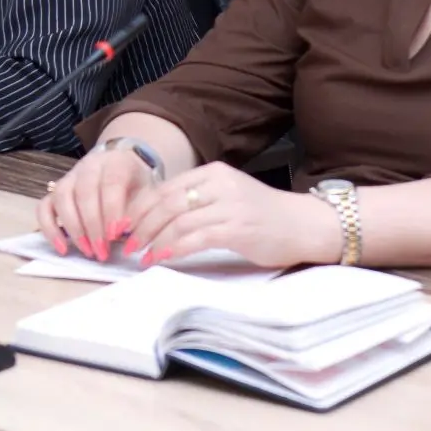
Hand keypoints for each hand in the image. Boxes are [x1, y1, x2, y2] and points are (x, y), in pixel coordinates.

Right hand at [38, 147, 155, 261]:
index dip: (112, 209)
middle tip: (103, 252)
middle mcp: (89, 166)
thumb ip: (140, 212)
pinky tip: (62, 248)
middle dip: (93, 226)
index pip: (111, 182)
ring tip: (88, 251)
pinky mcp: (55, 191)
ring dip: (73, 229)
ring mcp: (69, 177)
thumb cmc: (136, 185)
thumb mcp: (148, 193)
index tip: (116, 236)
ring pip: (62, 198)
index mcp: (116, 163)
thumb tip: (129, 237)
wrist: (122, 166)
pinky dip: (49, 229)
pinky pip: (44, 207)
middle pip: (84, 192)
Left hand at [122, 162, 339, 268]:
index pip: (166, 187)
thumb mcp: (228, 196)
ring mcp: (230, 205)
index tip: (124, 224)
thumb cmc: (265, 216)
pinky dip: (174, 248)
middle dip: (141, 224)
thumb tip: (157, 217)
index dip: (140, 207)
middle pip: (167, 202)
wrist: (306, 225)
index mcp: (214, 172)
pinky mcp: (238, 228)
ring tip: (141, 255)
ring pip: (178, 220)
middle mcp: (220, 184)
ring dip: (154, 239)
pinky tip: (162, 258)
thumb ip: (198, 200)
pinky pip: (196, 237)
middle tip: (127, 243)